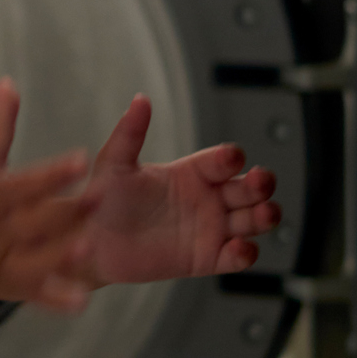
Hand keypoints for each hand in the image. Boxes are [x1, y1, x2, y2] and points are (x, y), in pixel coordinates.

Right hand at [0, 79, 97, 311]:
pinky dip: (57, 299)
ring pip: (38, 259)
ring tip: (89, 247)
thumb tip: (9, 83)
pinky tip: (81, 301)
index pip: (27, 182)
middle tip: (103, 197)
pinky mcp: (12, 287)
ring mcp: (5, 261)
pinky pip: (37, 294)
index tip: (83, 159)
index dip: (54, 172)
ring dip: (63, 255)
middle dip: (69, 211)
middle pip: (38, 221)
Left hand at [78, 95, 281, 284]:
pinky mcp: (206, 258)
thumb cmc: (102, 200)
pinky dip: (245, 254)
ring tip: (264, 214)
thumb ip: (129, 133)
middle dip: (261, 184)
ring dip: (265, 216)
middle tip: (259, 183)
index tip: (231, 158)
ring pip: (252, 221)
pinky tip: (239, 248)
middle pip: (249, 189)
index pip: (224, 161)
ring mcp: (210, 229)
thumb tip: (140, 99)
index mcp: (192, 172)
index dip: (231, 158)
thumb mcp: (114, 164)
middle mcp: (208, 198)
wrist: (92, 244)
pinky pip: (235, 257)